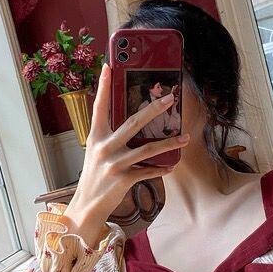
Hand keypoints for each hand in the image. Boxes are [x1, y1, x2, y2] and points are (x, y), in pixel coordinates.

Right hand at [64, 63, 188, 246]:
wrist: (88, 205)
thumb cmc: (95, 175)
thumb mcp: (97, 152)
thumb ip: (111, 136)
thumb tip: (135, 122)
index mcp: (95, 137)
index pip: (99, 106)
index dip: (102, 86)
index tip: (107, 66)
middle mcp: (104, 147)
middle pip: (133, 123)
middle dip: (154, 109)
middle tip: (170, 98)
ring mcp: (114, 164)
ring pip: (147, 149)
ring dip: (169, 143)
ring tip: (185, 138)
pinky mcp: (123, 179)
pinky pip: (148, 171)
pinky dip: (161, 169)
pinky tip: (171, 166)